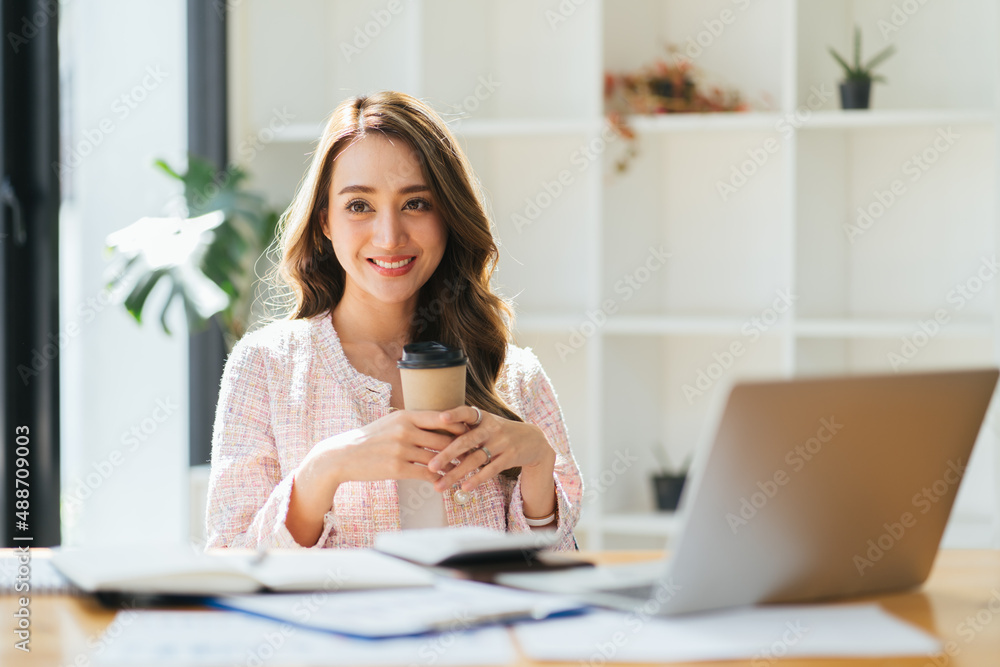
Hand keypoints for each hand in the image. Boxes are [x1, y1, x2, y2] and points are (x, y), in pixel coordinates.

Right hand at [303, 409, 468, 486]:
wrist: (343, 455)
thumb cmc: (370, 438)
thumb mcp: (391, 422)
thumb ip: (413, 421)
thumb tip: (438, 422)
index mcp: (405, 416)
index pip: (441, 418)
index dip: (459, 426)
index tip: (471, 433)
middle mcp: (405, 430)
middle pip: (443, 439)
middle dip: (461, 449)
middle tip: (475, 454)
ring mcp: (401, 449)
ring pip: (437, 458)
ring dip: (452, 466)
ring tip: (464, 470)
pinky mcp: (396, 468)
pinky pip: (425, 474)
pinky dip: (437, 479)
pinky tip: (444, 482)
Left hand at [427, 406, 556, 493]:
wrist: (533, 440)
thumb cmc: (499, 432)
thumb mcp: (485, 423)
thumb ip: (465, 427)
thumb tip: (432, 436)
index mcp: (483, 417)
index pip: (467, 412)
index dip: (455, 414)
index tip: (441, 418)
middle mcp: (492, 428)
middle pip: (467, 441)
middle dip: (447, 454)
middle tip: (431, 466)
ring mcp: (502, 442)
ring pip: (476, 459)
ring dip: (456, 473)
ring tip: (440, 485)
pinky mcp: (510, 457)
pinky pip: (491, 470)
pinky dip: (477, 479)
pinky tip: (464, 487)